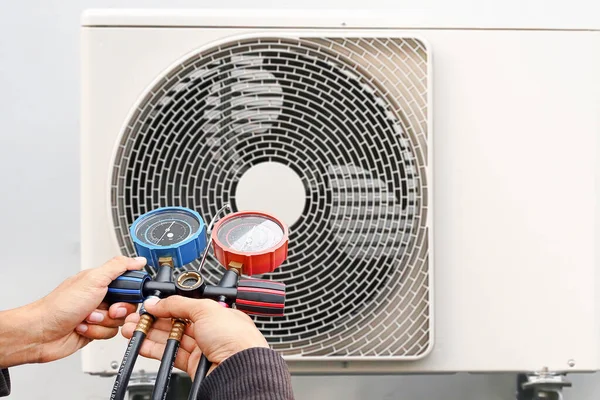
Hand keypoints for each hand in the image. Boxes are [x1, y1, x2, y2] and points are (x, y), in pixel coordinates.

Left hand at [0, 256, 145, 367]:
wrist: (40, 333)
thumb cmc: (59, 305)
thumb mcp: (93, 280)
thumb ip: (118, 267)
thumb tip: (138, 260)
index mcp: (101, 281)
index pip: (130, 283)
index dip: (132, 292)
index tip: (123, 295)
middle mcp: (100, 296)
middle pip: (128, 304)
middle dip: (117, 310)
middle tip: (106, 309)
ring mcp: (98, 314)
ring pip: (119, 321)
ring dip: (103, 322)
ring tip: (86, 318)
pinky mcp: (95, 330)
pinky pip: (110, 333)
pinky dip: (97, 332)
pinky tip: (82, 327)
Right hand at [121, 296, 268, 376]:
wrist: (240, 369)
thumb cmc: (236, 339)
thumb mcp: (206, 309)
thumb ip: (179, 304)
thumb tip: (158, 302)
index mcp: (217, 313)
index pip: (186, 306)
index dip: (167, 305)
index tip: (150, 305)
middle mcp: (210, 330)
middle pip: (176, 322)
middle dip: (154, 319)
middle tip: (136, 317)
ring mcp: (202, 349)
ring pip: (171, 339)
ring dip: (150, 333)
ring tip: (132, 329)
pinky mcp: (193, 365)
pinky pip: (170, 355)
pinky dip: (154, 349)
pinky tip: (142, 343)